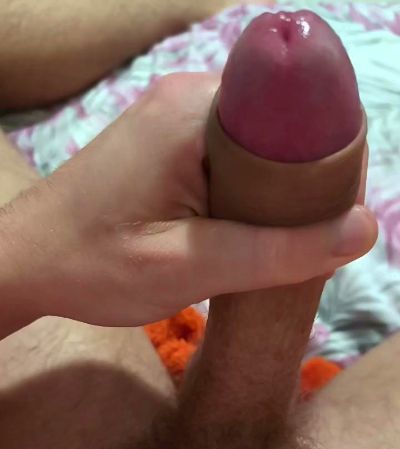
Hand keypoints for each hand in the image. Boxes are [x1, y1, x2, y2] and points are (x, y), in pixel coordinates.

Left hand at [4, 73, 376, 329]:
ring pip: (256, 149)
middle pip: (279, 132)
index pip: (296, 118)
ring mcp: (172, 115)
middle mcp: (186, 97)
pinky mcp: (164, 140)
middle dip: (301, 187)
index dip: (327, 167)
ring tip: (274, 243)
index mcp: (194, 112)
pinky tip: (241, 232)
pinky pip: (228, 156)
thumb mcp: (189, 267)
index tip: (331, 218)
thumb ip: (275, 252)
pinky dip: (244, 193)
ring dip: (272, 195)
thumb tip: (362, 230)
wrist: (25, 263)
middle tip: (304, 242)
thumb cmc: (94, 267)